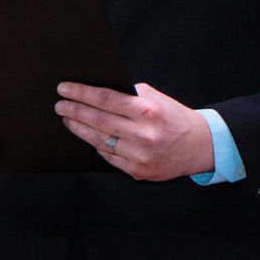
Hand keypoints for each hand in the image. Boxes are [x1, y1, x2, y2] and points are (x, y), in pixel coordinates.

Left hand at [55, 81, 213, 181]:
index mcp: (148, 112)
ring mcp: (139, 155)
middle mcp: (143, 134)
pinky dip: (97, 144)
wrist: (200, 147)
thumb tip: (104, 91)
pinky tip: (89, 136)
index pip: (106, 99)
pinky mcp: (137, 171)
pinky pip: (109, 156)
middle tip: (60, 105)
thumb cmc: (177, 120)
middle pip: (98, 120)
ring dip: (79, 128)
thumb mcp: (160, 99)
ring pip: (99, 140)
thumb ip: (134, 94)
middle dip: (74, 111)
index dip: (82, 93)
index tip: (65, 89)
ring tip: (68, 119)